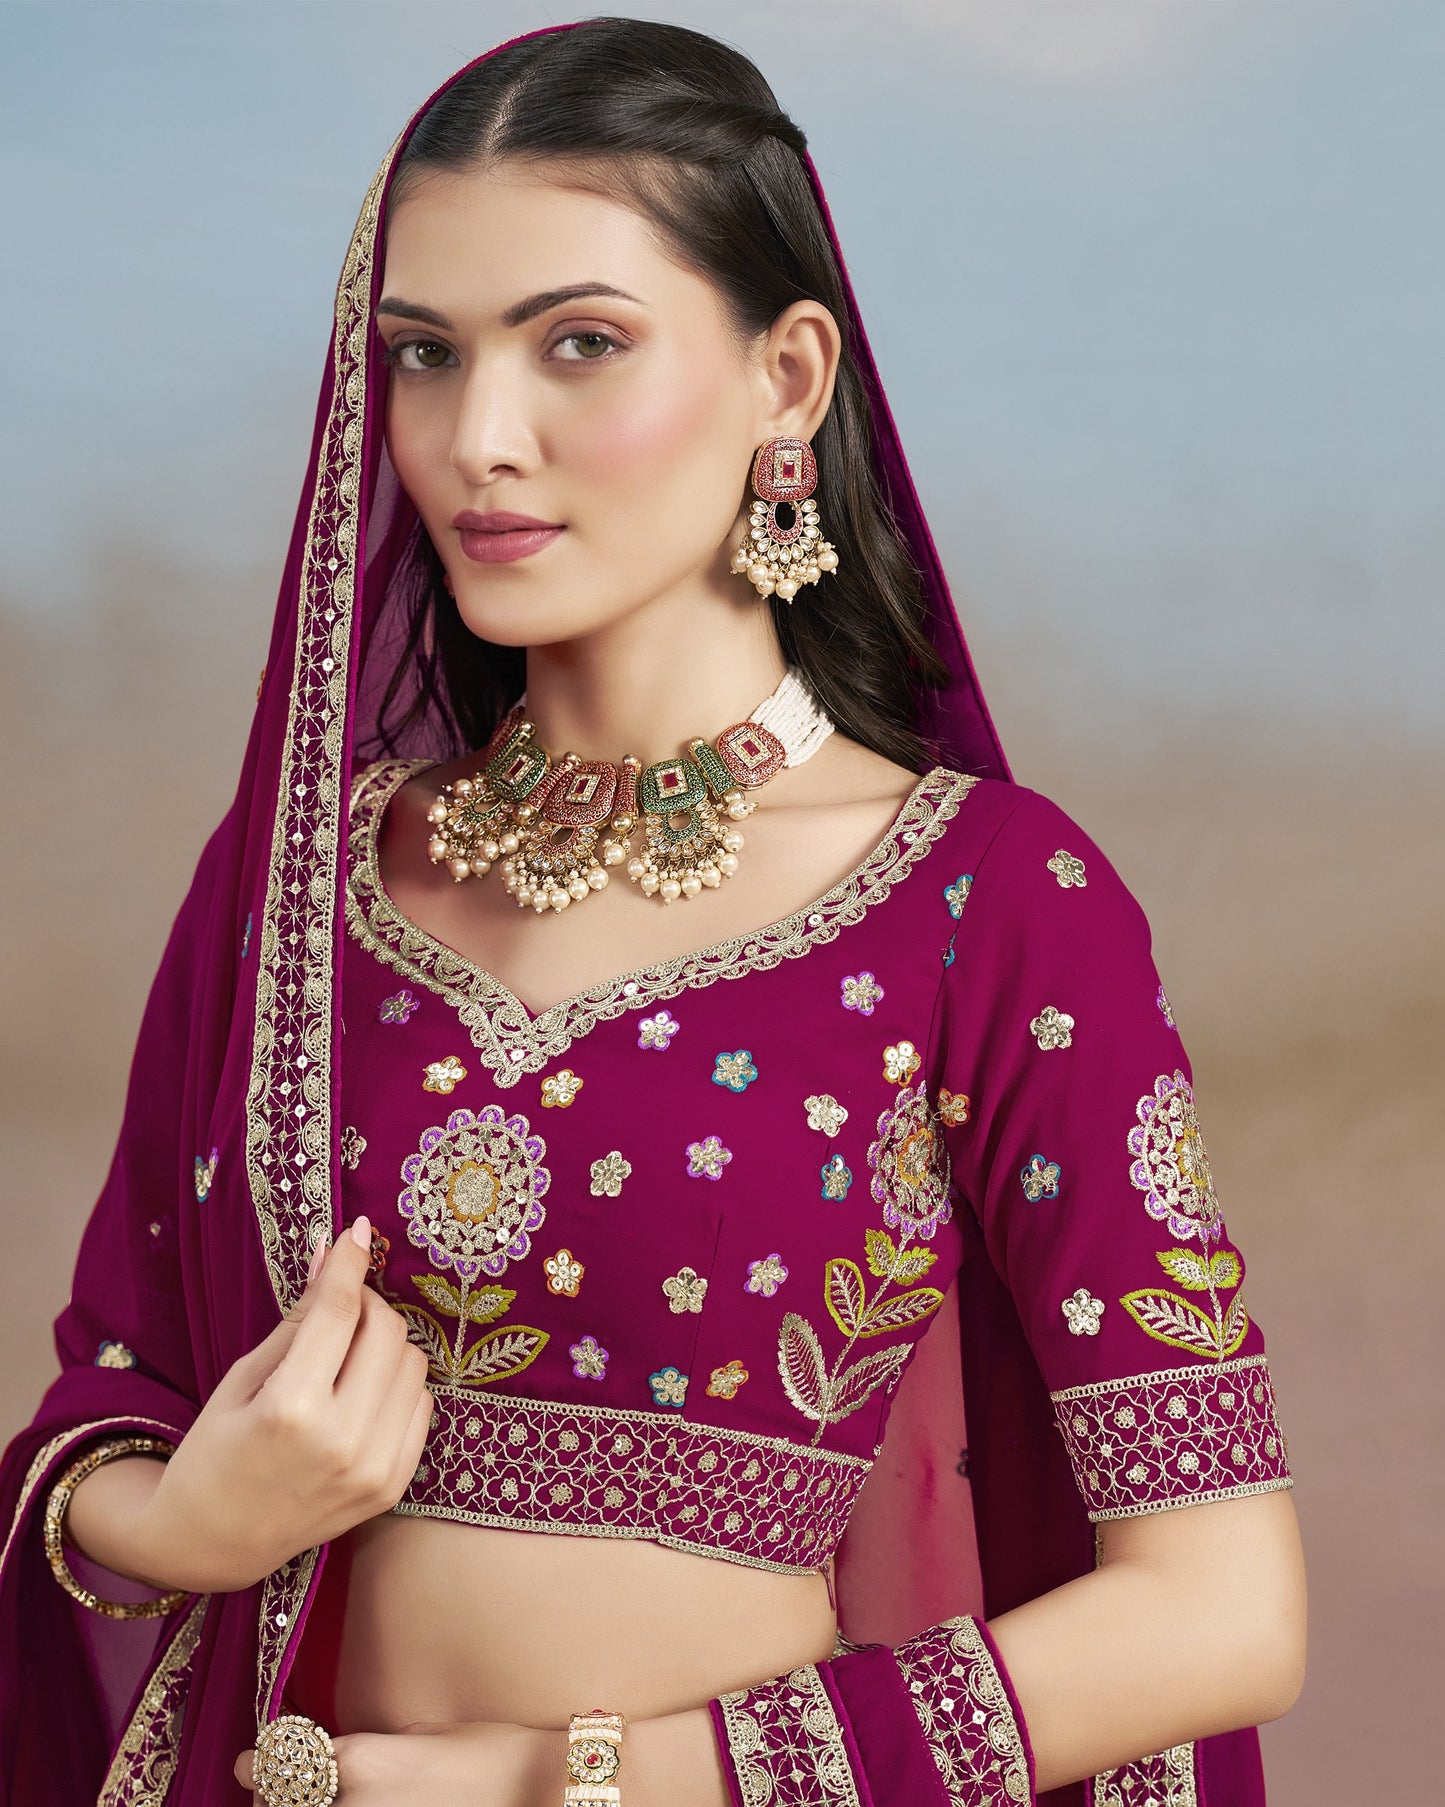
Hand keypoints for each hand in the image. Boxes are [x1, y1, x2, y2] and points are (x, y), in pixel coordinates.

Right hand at [133, 1215, 432, 1594]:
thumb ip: (298, 1319)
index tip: (356, 1233)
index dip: (350, 1264)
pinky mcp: (393, 1486)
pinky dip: (398, 1385)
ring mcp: (374, 1468)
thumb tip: (331, 1254)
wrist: (215, 1541)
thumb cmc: (215, 1451)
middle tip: (341, 1308)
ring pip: (414, 1364)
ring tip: (346, 1357)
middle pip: (388, 1332)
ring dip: (386, 1344)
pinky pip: (421, 1405)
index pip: (340, 1313)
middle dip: (367, 1305)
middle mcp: (342, 1440)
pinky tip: (362, 1392)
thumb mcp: (243, 1377)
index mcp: (292, 1409)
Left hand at [234, 1717, 562, 1806]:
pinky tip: (358, 1805)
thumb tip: (337, 1759)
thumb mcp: (425, 1735)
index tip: (243, 1763)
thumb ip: (371, 1750)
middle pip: (286, 1804)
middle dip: (279, 1796)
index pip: (288, 1760)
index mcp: (364, 1760)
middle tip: (275, 1787)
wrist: (538, 1790)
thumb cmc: (490, 1756)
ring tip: (321, 1798)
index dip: (257, 1762)